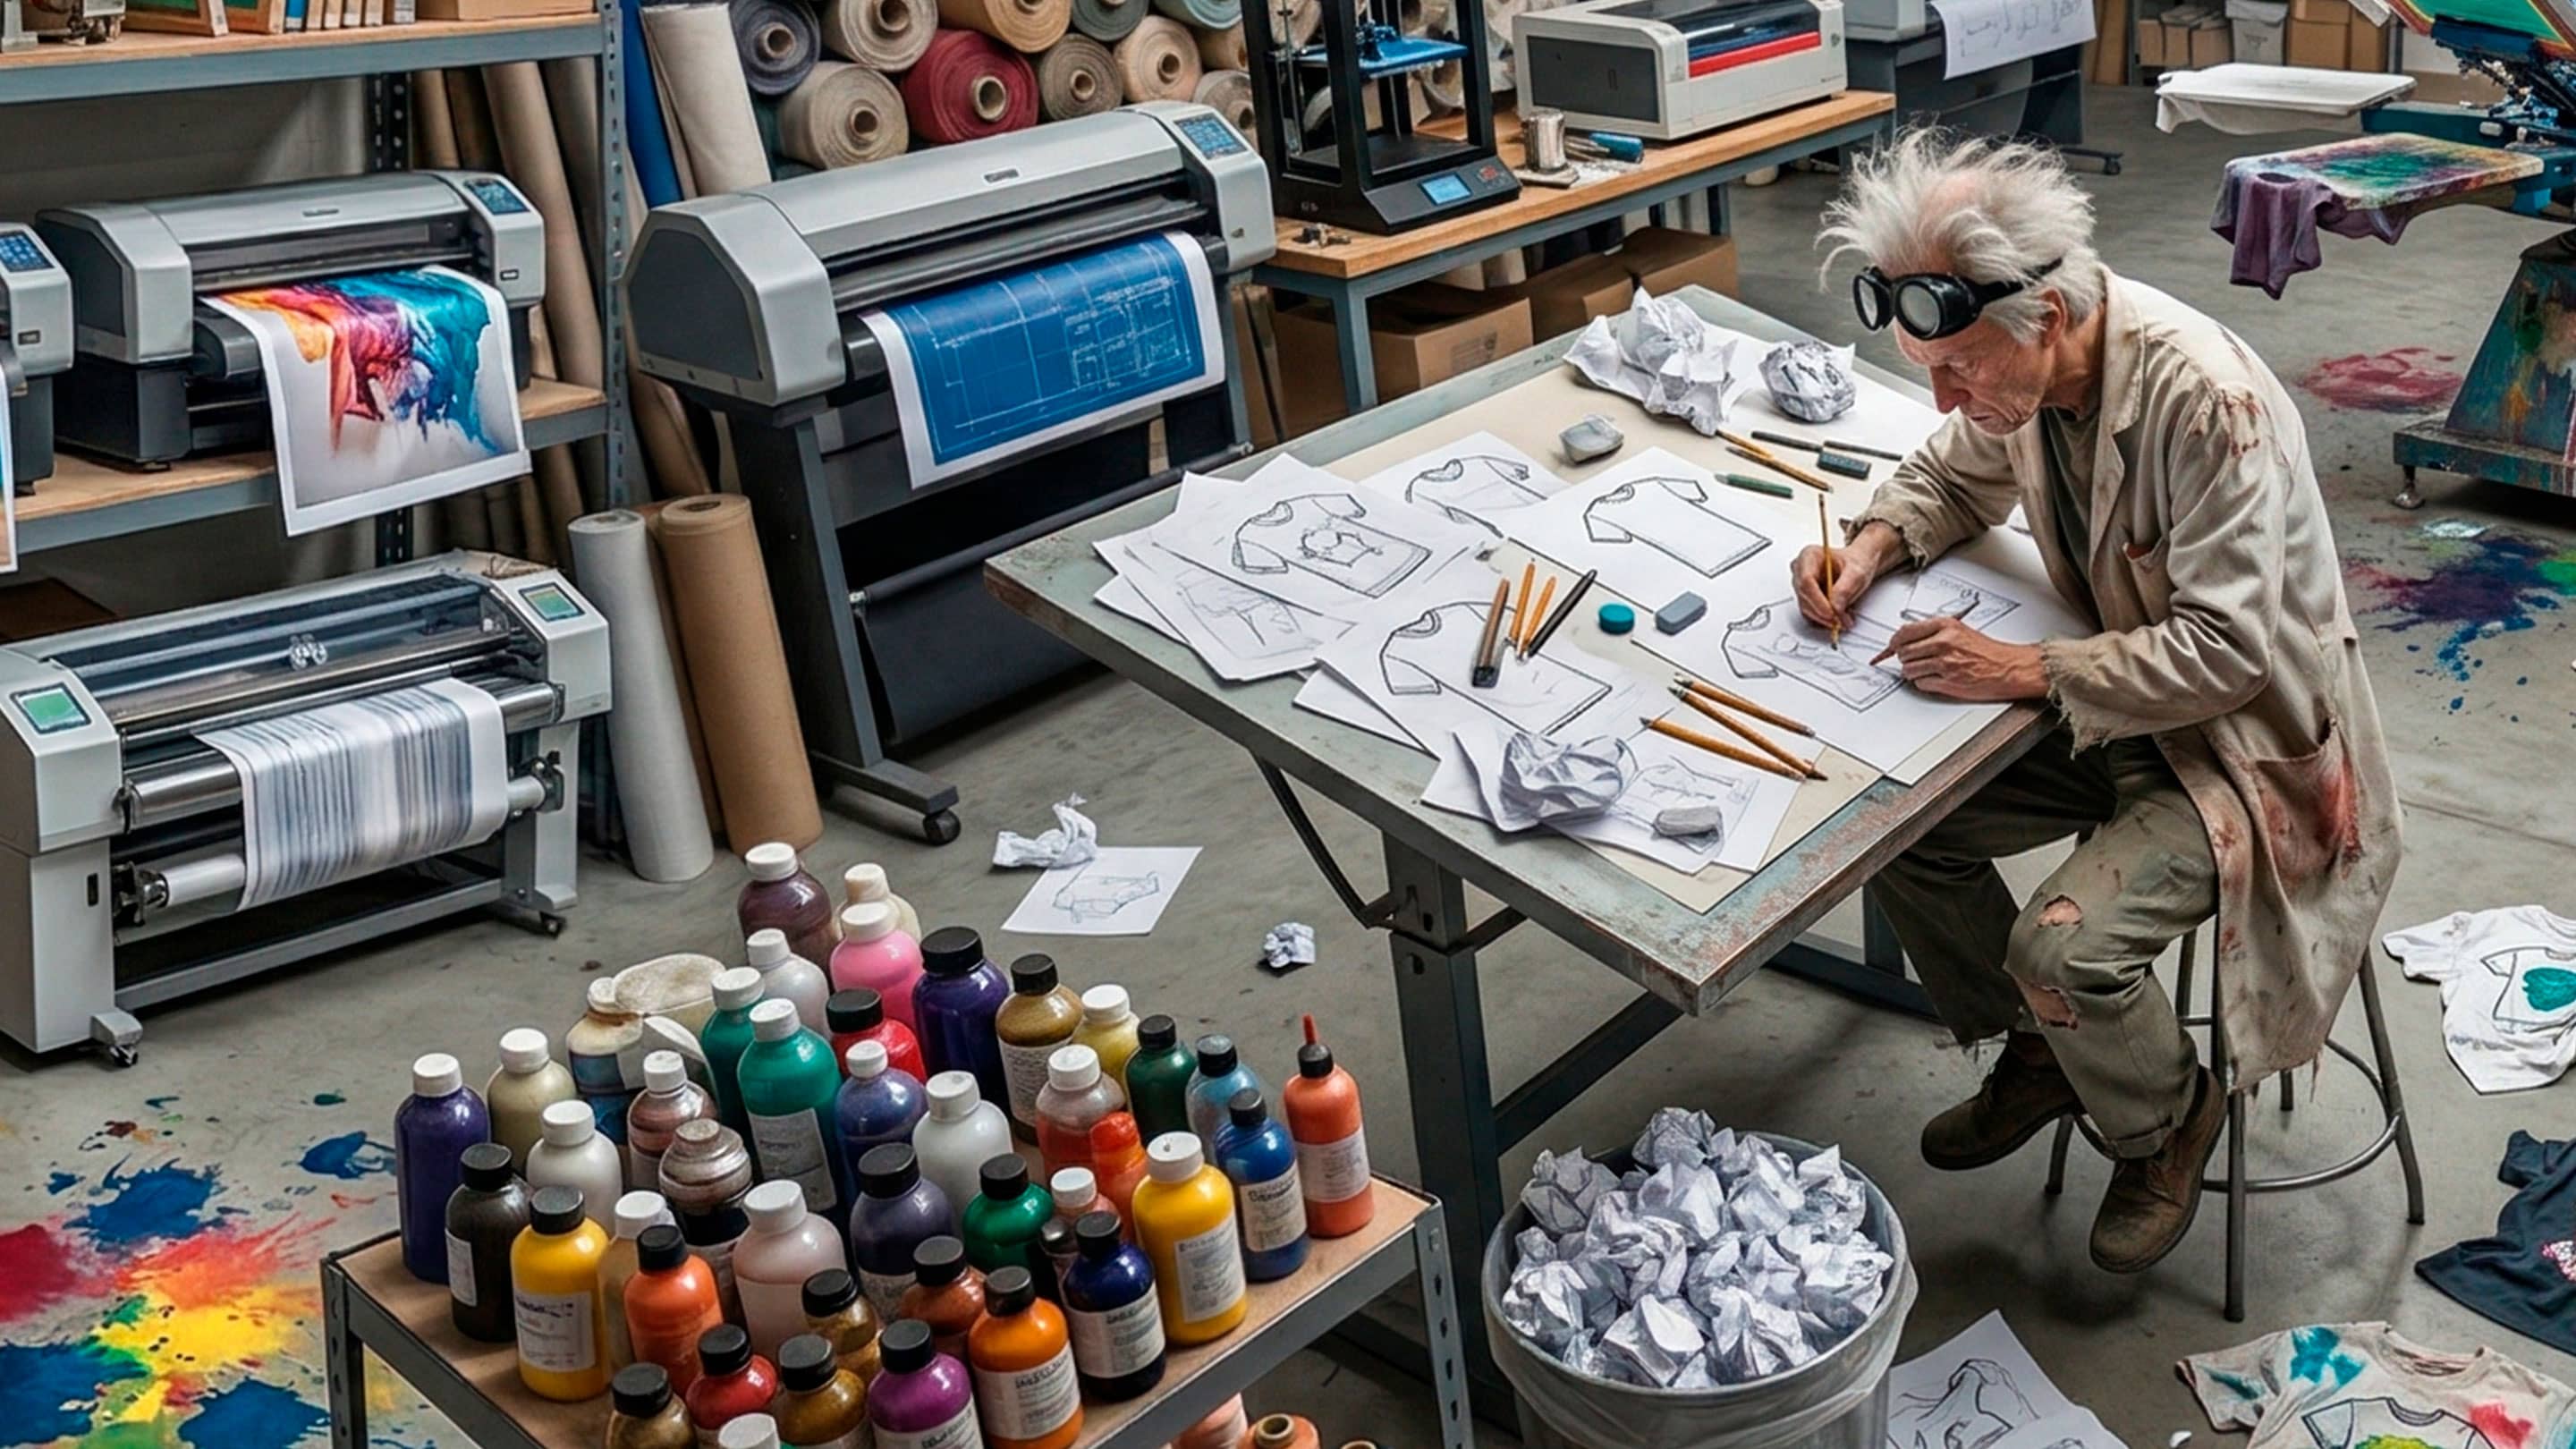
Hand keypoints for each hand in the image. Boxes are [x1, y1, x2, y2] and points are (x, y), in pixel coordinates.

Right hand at [1792, 520, 1899, 631]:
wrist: (1859, 565)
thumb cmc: (1856, 562)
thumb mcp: (1857, 571)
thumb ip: (1846, 588)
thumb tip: (1835, 606)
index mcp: (1809, 556)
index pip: (1806, 580)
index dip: (1817, 599)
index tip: (1831, 612)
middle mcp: (1801, 570)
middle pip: (1804, 596)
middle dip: (1822, 612)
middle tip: (1839, 620)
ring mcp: (1802, 585)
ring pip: (1806, 607)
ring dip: (1824, 618)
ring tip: (1843, 619)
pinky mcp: (1806, 598)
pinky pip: (1810, 613)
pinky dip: (1824, 619)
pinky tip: (1838, 616)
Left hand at [1872, 617, 2049, 701]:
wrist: (2009, 668)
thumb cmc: (1988, 651)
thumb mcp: (1960, 631)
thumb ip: (1934, 632)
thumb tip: (1908, 638)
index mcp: (1946, 626)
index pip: (1905, 631)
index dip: (1895, 641)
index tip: (1892, 646)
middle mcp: (1943, 643)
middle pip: (1903, 652)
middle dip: (1905, 658)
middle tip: (1912, 660)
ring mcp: (1945, 663)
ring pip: (1909, 669)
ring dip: (1913, 672)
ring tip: (1926, 670)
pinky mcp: (1948, 682)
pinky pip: (1921, 683)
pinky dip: (1924, 683)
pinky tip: (1935, 679)